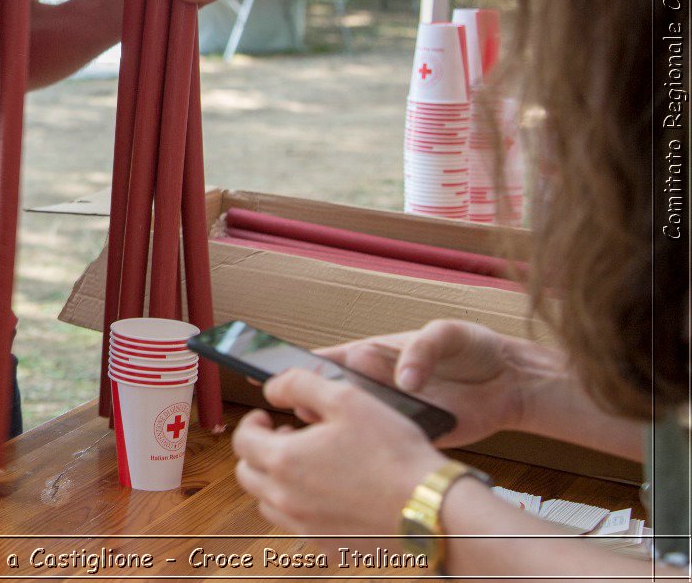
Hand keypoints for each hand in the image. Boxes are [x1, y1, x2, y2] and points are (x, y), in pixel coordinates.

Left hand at [233, 367, 446, 550]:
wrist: (431, 508)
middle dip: (260, 451)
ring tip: (307, 464)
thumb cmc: (393, 453)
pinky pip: (298, 527)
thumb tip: (272, 388)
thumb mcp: (345, 398)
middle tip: (286, 438)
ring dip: (276, 480)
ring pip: (268, 503)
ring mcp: (305, 527)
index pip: (242, 440)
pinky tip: (329, 493)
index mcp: (283, 461)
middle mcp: (286, 499)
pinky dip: (301, 507)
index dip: (252, 423)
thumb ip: (300, 385)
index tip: (267, 417)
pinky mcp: (327, 546)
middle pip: (248, 474)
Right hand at [318, 320, 550, 446]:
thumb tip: (402, 379)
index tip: (278, 379)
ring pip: (354, 428)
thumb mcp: (448, 334)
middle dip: (313, 405)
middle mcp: (377, 387)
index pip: (327, 362)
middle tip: (307, 412)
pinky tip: (367, 457)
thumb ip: (423, 350)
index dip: (298, 370)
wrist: (513, 382)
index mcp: (374, 355)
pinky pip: (389, 448)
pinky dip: (376, 454)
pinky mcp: (415, 439)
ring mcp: (393, 415)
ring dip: (341, 433)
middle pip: (332, 399)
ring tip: (331, 436)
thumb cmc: (474, 348)